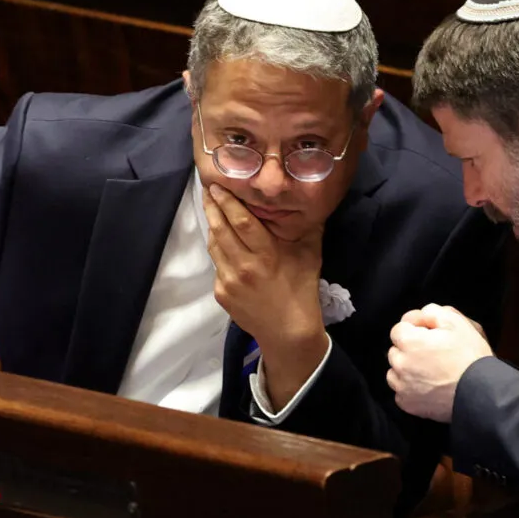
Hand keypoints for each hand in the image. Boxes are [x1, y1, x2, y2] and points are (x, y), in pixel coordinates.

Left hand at [202, 184, 326, 409]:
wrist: (288, 333)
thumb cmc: (302, 291)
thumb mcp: (311, 256)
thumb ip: (308, 228)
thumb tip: (309, 201)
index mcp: (266, 256)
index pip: (241, 221)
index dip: (227, 201)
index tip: (218, 185)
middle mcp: (243, 267)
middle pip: (220, 229)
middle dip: (212, 206)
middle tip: (208, 188)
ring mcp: (228, 281)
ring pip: (214, 246)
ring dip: (212, 225)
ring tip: (212, 208)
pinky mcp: (221, 293)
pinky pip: (217, 265)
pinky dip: (218, 250)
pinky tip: (222, 241)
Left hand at [387, 303, 493, 422]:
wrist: (480, 392)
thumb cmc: (469, 357)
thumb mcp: (457, 322)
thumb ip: (432, 312)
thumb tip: (420, 316)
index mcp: (409, 342)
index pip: (398, 329)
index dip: (414, 329)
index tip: (428, 334)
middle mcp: (400, 364)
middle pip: (396, 351)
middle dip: (409, 349)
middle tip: (432, 353)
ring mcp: (402, 386)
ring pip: (395, 372)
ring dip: (407, 369)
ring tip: (430, 370)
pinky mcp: (408, 404)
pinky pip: (401, 392)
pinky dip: (410, 389)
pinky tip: (428, 386)